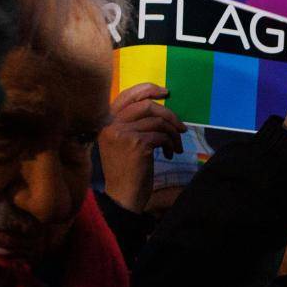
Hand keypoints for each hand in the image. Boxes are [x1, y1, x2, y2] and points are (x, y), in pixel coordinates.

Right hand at [99, 83, 187, 211]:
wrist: (122, 196)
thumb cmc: (126, 170)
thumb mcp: (123, 142)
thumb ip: (133, 123)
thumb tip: (158, 106)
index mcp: (105, 122)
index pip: (127, 95)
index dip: (148, 89)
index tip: (166, 92)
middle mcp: (111, 124)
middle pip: (146, 105)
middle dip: (169, 114)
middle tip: (181, 127)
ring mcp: (122, 133)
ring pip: (158, 121)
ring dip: (173, 133)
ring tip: (176, 146)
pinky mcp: (137, 144)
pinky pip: (162, 135)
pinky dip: (171, 143)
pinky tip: (170, 154)